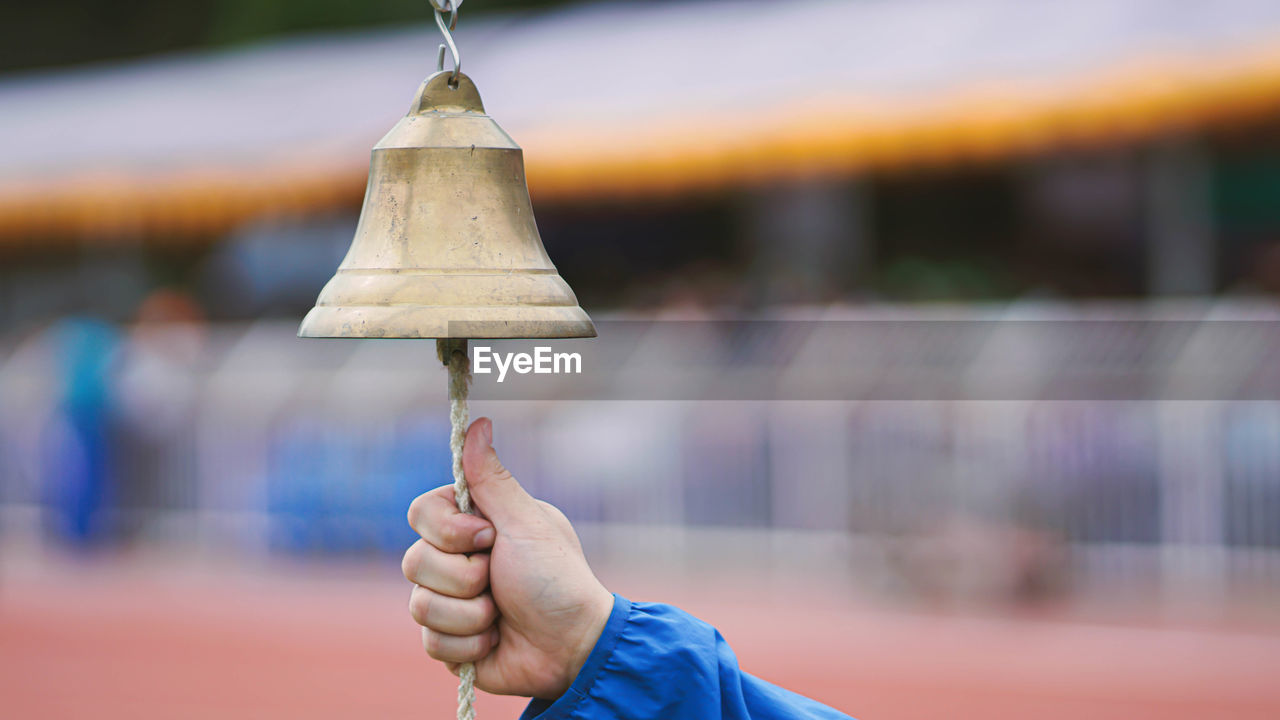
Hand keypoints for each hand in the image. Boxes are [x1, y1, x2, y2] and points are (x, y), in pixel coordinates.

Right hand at [402, 417, 613, 698]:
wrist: (572, 646)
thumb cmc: (556, 579)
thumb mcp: (525, 522)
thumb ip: (492, 478)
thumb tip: (478, 423)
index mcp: (472, 525)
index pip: (420, 513)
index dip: (448, 531)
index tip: (488, 538)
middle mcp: (455, 560)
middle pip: (413, 561)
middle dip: (464, 577)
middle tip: (500, 580)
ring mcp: (449, 601)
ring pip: (419, 605)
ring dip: (470, 614)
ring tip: (502, 614)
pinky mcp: (449, 642)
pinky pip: (431, 642)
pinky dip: (469, 644)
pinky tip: (495, 640)